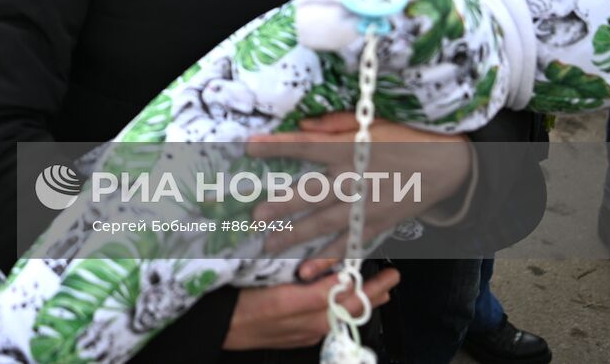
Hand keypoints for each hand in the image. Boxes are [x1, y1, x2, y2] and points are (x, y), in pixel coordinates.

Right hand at [222, 266, 398, 349]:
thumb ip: (308, 290)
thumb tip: (337, 280)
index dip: (370, 285)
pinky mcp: (296, 335)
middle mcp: (310, 324)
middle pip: (349, 308)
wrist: (218, 327)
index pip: (348, 296)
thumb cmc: (241, 305)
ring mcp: (304, 332)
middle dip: (373, 294)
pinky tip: (341, 304)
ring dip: (360, 303)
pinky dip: (341, 311)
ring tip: (376, 293)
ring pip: (341, 316)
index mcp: (307, 310)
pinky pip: (327, 322)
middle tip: (391, 281)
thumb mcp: (274, 294)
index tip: (389, 274)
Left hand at [246, 112, 471, 261]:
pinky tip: (308, 271)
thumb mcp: (373, 122)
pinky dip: (328, 259)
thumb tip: (301, 126)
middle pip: (312, 193)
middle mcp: (357, 179)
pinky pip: (350, 245)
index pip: (308, 146)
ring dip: (296, 235)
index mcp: (353, 148)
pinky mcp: (379, 225)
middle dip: (282, 204)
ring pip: (326, 224)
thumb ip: (335, 124)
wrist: (451, 164)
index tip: (249, 146)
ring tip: (268, 244)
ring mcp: (368, 206)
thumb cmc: (409, 137)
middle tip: (254, 216)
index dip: (278, 146)